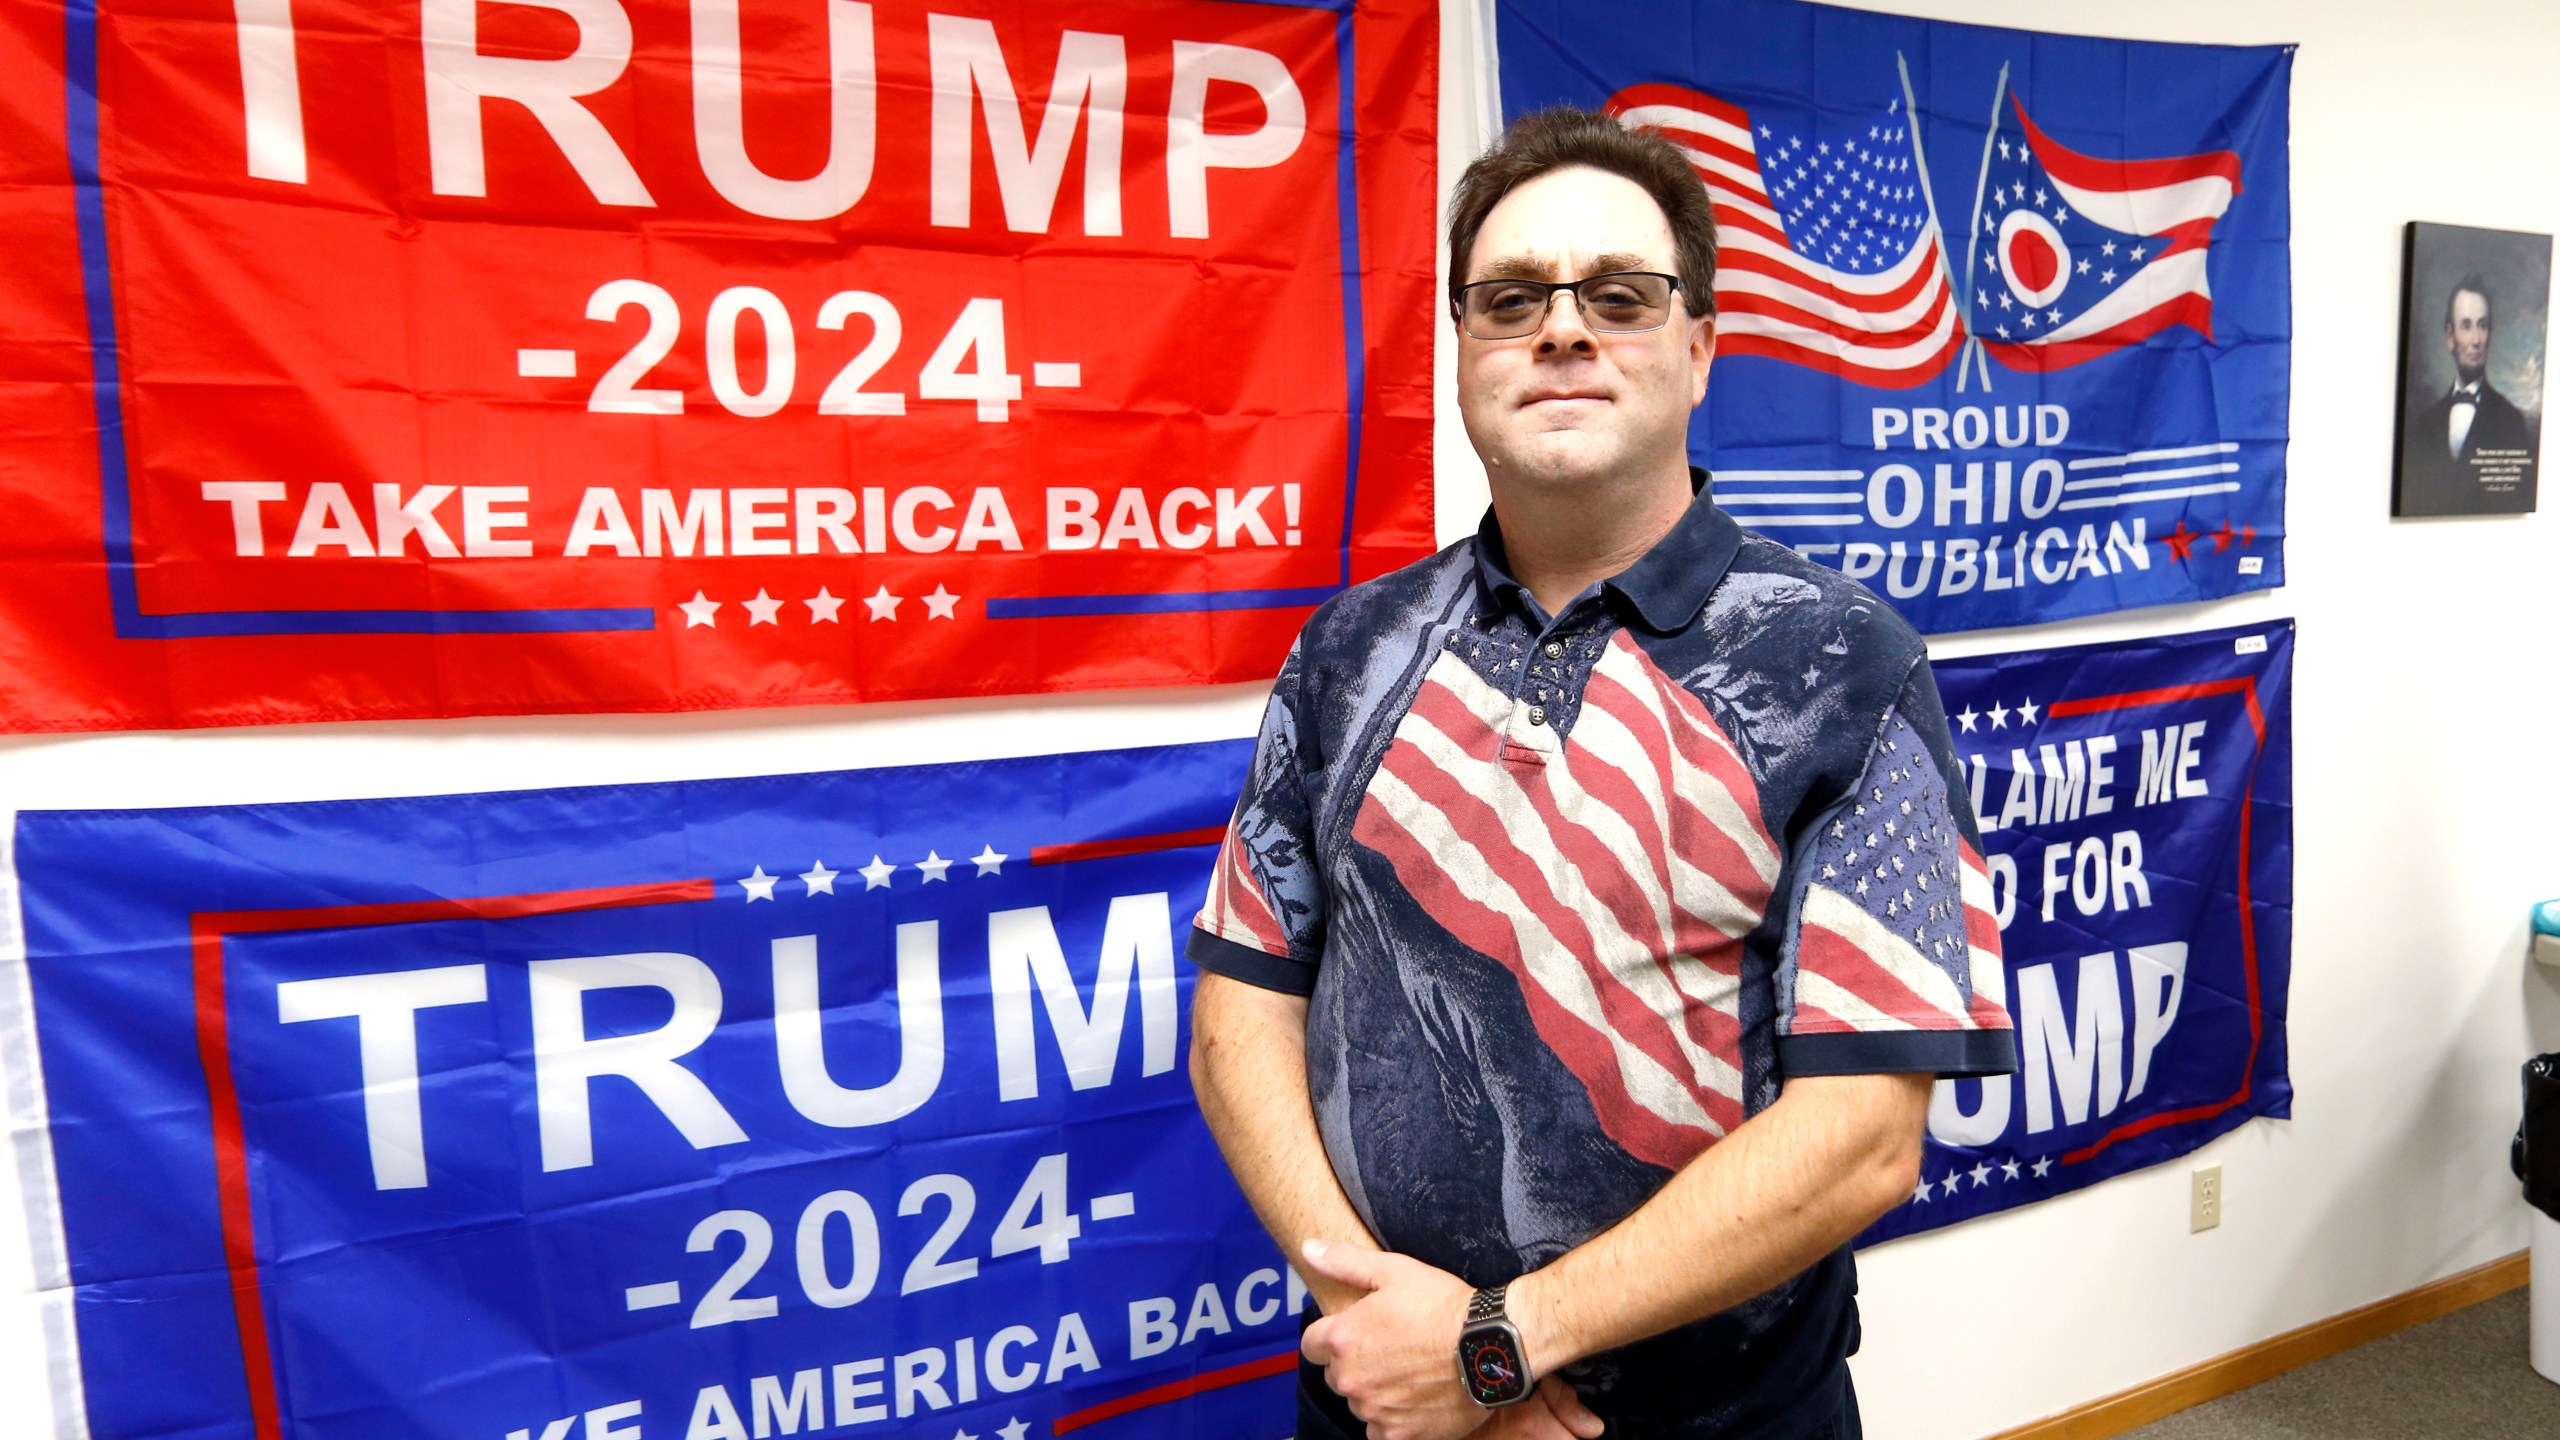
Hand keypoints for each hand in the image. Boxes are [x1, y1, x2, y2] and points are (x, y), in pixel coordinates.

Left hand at [1298, 1240, 1603, 1439]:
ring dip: (1374, 1391)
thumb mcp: (1395, 1271)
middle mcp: (1352, 1379)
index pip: (1312, 1345)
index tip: (1356, 1333)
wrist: (1490, 1346)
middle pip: (1336, 1375)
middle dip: (1355, 1363)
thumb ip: (1345, 1262)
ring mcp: (1374, 1410)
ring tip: (1408, 1372)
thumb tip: (1310, 1249)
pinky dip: (1392, 1419)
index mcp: (1343, 1339)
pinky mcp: (1399, 1434)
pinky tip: (1413, 1399)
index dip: (1333, 1336)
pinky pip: (1380, 1432)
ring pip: (1360, 1403)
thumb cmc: (1444, 1307)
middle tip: (1391, 1349)